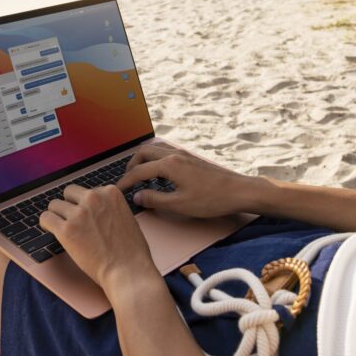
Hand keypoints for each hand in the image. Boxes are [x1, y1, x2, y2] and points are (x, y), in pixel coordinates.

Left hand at [40, 184, 159, 293]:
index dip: (84, 205)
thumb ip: (110, 208)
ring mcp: (79, 213)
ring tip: (64, 230)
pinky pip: (45, 218)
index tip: (86, 217)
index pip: (86, 191)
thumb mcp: (127, 216)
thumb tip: (97, 209)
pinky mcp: (66, 230)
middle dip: (70, 206)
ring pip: (54, 205)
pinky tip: (52, 232)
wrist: (128, 271)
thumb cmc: (131, 251)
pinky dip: (47, 225)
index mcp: (110, 192)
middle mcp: (93, 198)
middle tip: (74, 223)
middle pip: (68, 193)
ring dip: (58, 217)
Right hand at [116, 144, 253, 217]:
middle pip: (144, 153)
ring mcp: (184, 155)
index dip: (125, 182)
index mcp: (169, 165)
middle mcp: (174, 155)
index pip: (139, 171)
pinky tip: (161, 178)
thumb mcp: (180, 205)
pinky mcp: (191, 159)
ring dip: (144, 162)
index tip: (117, 191)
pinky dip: (156, 161)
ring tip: (141, 179)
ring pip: (155, 151)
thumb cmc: (211, 199)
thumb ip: (155, 200)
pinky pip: (166, 154)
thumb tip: (137, 197)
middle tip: (127, 181)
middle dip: (131, 166)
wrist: (239, 191)